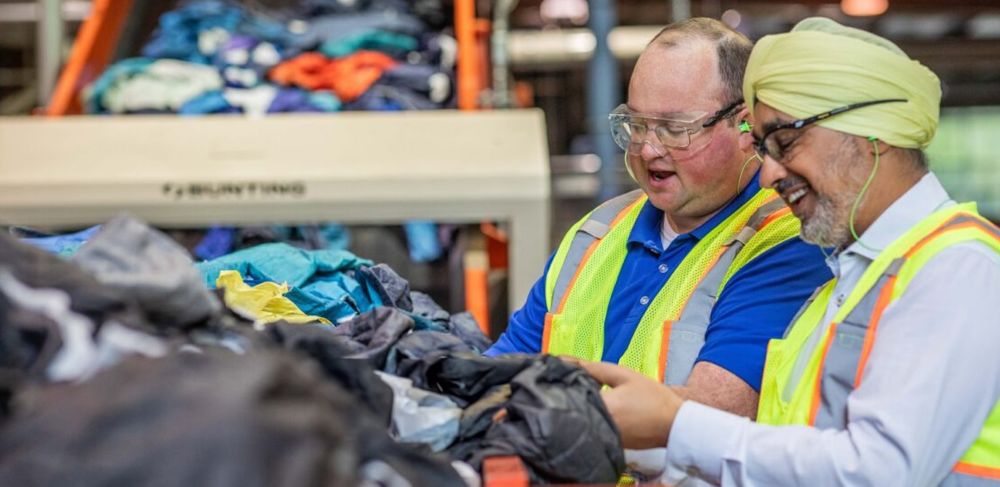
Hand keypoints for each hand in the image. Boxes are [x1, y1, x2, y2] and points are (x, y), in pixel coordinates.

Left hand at [569, 358, 685, 448]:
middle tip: (568, 381)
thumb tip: (569, 363)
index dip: (563, 381)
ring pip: (582, 418)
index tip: (559, 373)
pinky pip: (592, 427)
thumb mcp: (625, 376)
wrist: (675, 425)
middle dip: (568, 394)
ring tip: (583, 392)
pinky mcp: (610, 443)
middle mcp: (599, 425)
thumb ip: (595, 369)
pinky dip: (591, 416)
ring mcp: (604, 437)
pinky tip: (597, 407)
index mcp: (603, 407)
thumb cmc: (653, 398)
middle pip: (573, 407)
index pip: (570, 392)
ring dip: (579, 405)